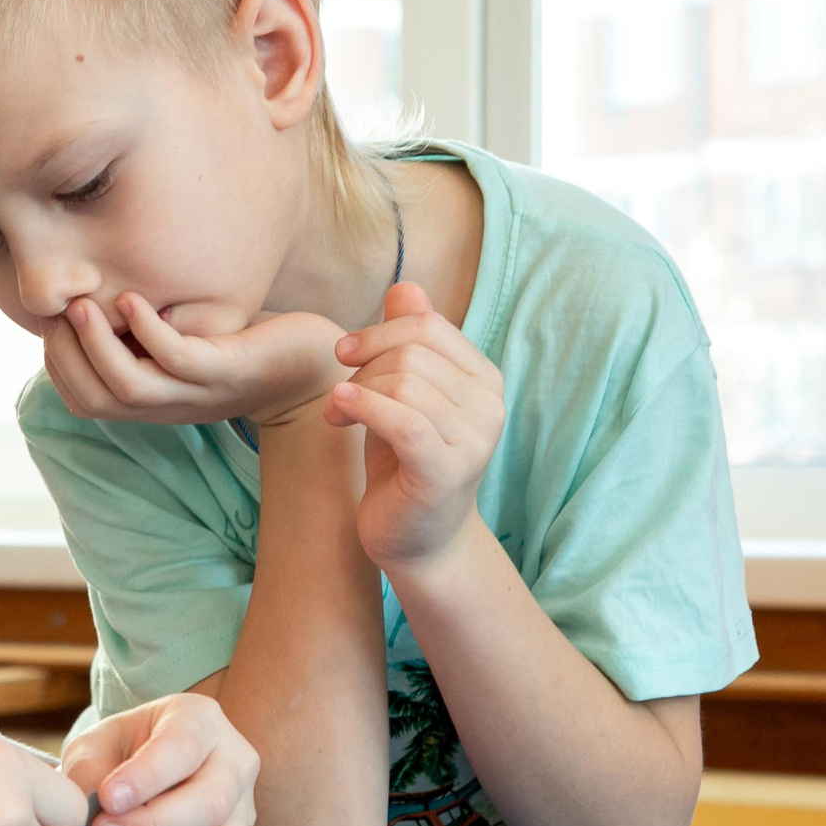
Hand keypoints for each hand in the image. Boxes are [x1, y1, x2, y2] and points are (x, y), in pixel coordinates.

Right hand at [44, 293, 346, 427]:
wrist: (311, 366)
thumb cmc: (242, 345)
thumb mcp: (182, 342)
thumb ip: (140, 335)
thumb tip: (92, 300)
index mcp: (152, 402)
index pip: (83, 400)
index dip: (57, 365)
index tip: (51, 323)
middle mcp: (168, 405)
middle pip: (95, 399)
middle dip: (66, 355)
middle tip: (60, 310)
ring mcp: (197, 391)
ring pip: (128, 387)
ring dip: (97, 346)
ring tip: (83, 305)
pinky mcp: (227, 370)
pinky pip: (177, 359)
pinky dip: (148, 332)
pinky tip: (134, 300)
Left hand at [59, 694, 258, 825]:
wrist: (138, 776)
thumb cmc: (121, 753)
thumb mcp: (95, 745)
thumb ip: (89, 769)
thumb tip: (96, 806)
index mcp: (202, 719)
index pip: (186, 746)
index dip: (148, 777)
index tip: (108, 798)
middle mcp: (235, 762)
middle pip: (212, 802)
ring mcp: (241, 810)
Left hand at [325, 282, 504, 571]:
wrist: (415, 540)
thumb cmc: (404, 463)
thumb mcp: (403, 394)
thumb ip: (409, 341)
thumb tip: (404, 285)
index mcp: (484, 379)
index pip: (429, 325)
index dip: (378, 332)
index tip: (345, 355)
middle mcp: (489, 405)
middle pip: (411, 352)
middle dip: (363, 368)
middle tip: (339, 400)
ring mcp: (474, 439)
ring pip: (403, 382)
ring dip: (356, 393)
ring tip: (337, 417)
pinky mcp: (446, 470)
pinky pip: (401, 419)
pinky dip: (362, 409)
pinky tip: (337, 414)